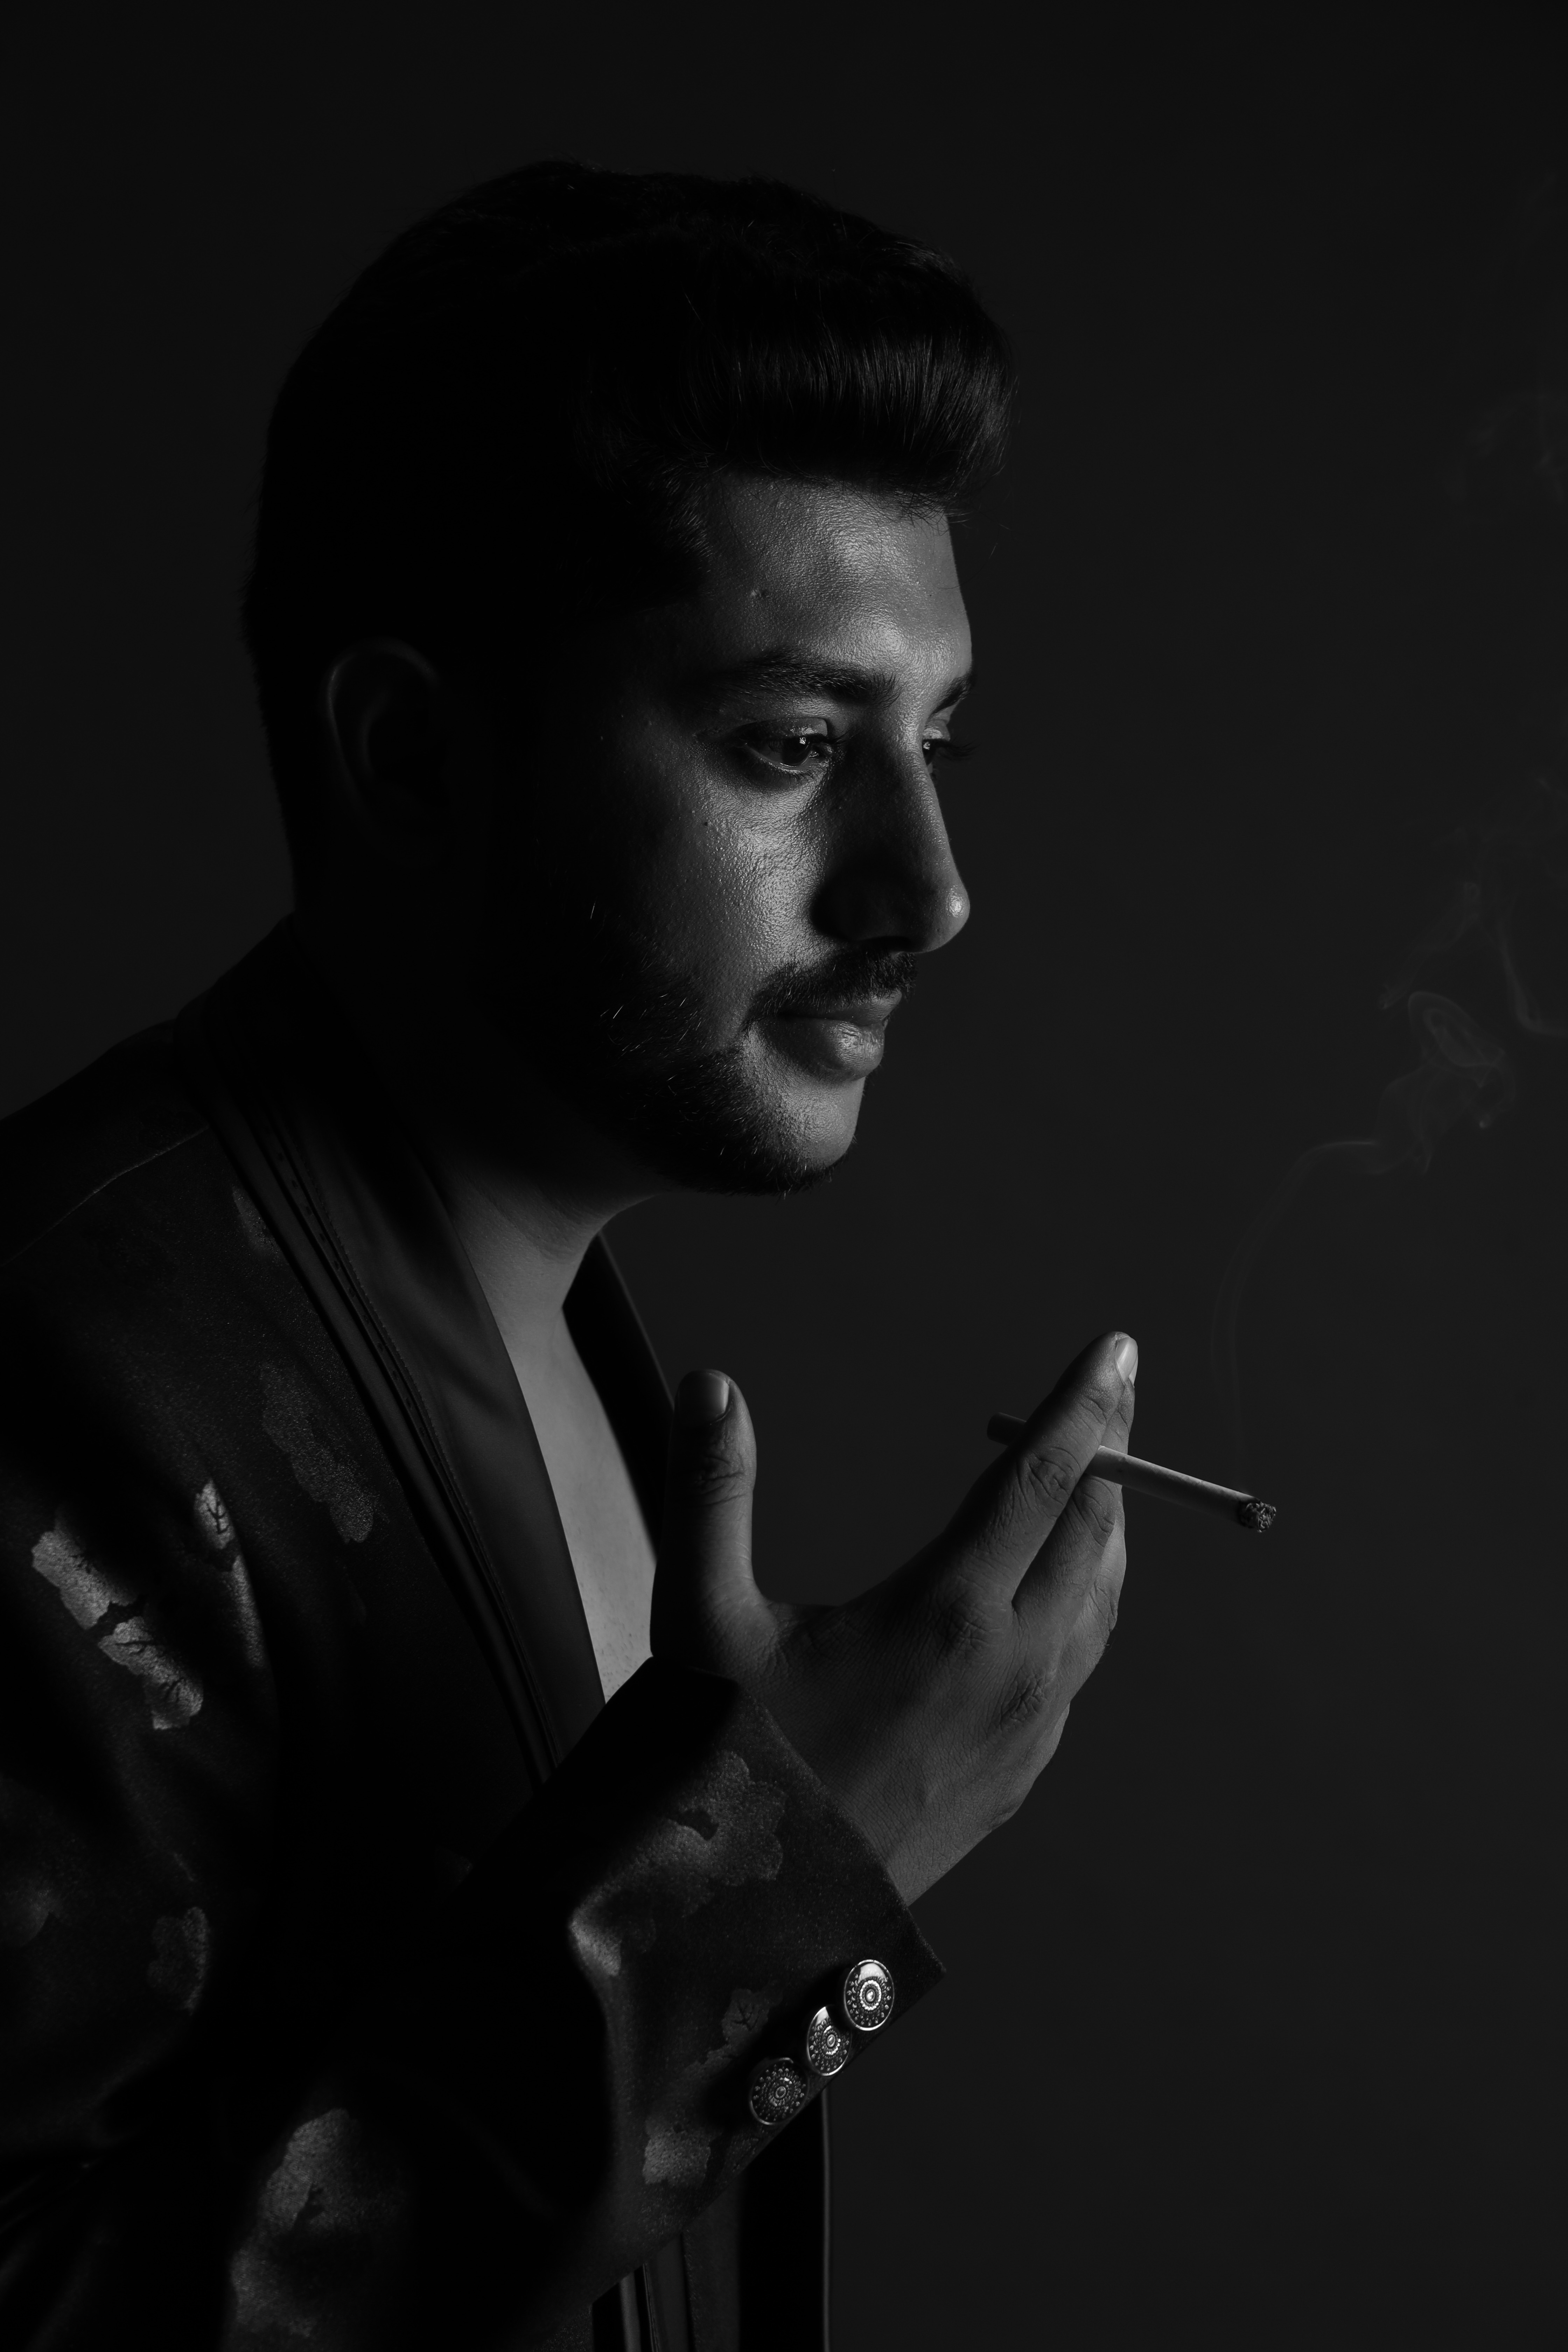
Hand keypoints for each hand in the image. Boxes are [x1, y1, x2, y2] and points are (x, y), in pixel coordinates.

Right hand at [651, 1332, 1135, 1905]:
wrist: (759, 1923)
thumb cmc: (729, 1764)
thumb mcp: (702, 1617)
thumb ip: (711, 1489)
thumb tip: (709, 1381)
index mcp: (946, 1615)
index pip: (1042, 1478)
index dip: (1084, 1404)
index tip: (1119, 1346)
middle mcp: (1010, 1667)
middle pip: (1095, 1531)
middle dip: (1113, 1448)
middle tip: (1117, 1386)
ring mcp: (1028, 1728)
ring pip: (1102, 1600)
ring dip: (1107, 1527)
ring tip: (1099, 1475)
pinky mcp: (1023, 1773)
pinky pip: (1082, 1663)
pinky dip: (1088, 1600)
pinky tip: (1062, 1587)